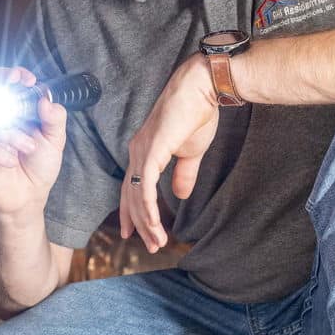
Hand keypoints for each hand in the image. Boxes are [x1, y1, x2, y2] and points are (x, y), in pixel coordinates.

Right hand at [0, 67, 66, 216]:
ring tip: (26, 149)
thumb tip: (46, 98)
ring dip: (11, 134)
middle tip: (16, 87)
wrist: (28, 196)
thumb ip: (54, 118)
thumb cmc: (38, 166)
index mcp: (14, 109)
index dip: (12, 75)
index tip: (26, 79)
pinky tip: (9, 161)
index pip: (6, 82)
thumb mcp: (54, 141)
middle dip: (1, 85)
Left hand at [121, 55, 218, 252]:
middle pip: (131, 196)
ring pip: (137, 196)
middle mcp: (137, 151)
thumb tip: (180, 195)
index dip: (133, 212)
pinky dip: (148, 209)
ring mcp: (141, 151)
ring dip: (147, 222)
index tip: (136, 233)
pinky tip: (154, 225)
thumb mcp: (190, 152)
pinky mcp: (151, 151)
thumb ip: (184, 174)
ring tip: (157, 242)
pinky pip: (145, 187)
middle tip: (150, 246)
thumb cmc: (197, 113)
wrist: (203, 89)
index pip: (132, 187)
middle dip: (139, 224)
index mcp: (144, 151)